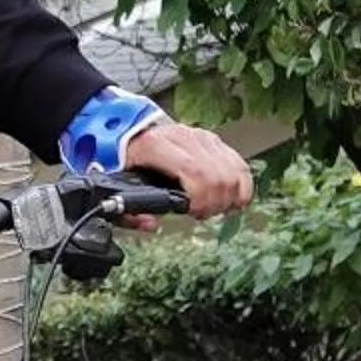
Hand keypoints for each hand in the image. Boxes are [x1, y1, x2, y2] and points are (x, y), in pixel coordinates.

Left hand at [122, 120, 251, 219]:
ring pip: (232, 171)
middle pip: (216, 174)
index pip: (194, 170)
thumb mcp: (120, 187)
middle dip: (214, 203)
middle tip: (202, 214)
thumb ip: (130, 211)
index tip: (193, 211)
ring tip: (212, 208)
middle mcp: (181, 136)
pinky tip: (229, 200)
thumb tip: (151, 224)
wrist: (132, 136)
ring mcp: (200, 136)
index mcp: (155, 145)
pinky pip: (239, 166)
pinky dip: (241, 187)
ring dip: (228, 197)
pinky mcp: (214, 140)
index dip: (200, 197)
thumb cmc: (127, 164)